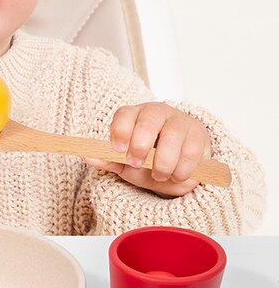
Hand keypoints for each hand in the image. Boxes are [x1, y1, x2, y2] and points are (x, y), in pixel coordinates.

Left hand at [85, 102, 210, 196]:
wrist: (177, 167)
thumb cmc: (148, 160)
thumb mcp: (125, 162)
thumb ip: (109, 160)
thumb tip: (87, 156)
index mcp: (134, 116)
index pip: (125, 114)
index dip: (121, 131)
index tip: (119, 150)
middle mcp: (157, 113)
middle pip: (149, 120)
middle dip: (141, 145)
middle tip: (137, 164)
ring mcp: (180, 121)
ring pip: (172, 136)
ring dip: (163, 162)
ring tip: (159, 175)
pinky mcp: (199, 135)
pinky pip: (191, 151)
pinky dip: (182, 168)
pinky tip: (176, 175)